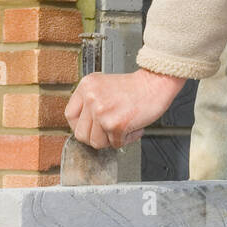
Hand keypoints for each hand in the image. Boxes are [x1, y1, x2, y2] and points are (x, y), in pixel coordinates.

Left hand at [65, 68, 185, 148]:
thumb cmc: (135, 87)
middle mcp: (91, 98)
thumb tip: (85, 126)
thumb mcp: (104, 86)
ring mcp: (102, 112)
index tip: (89, 128)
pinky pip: (115, 143)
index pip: (70, 115)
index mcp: (86, 87)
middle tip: (109, 132)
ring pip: (96, 142)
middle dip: (97, 137)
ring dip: (111, 140)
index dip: (79, 126)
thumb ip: (91, 102)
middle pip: (82, 134)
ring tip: (123, 128)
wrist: (155, 82)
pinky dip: (127, 139)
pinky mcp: (115, 124)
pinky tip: (133, 127)